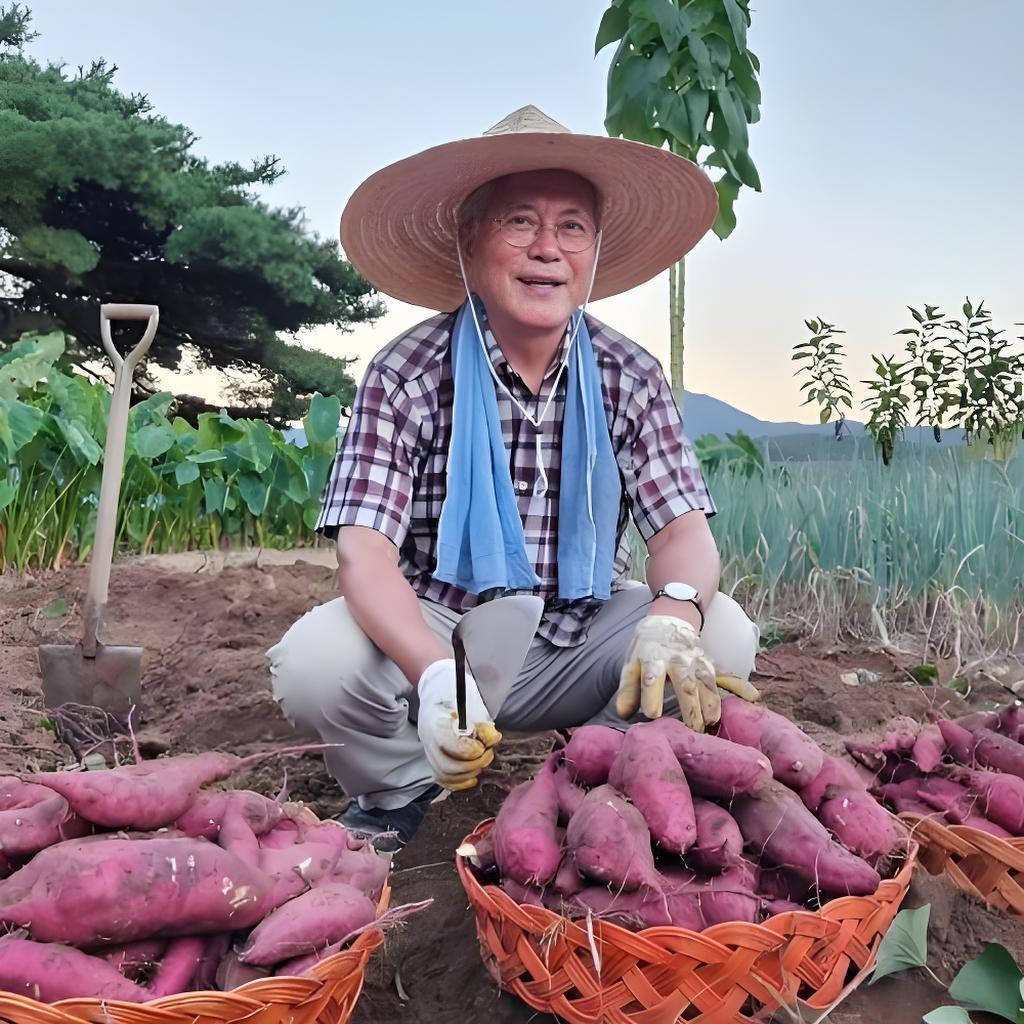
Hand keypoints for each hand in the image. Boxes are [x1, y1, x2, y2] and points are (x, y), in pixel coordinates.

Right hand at [416, 659, 500, 790]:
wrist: (437, 686)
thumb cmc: (454, 691)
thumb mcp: (469, 700)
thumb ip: (480, 721)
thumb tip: (492, 738)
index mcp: (435, 722)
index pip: (446, 744)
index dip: (467, 751)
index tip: (483, 747)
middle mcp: (427, 739)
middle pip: (445, 766)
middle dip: (471, 765)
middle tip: (487, 755)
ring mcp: (428, 749)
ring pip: (444, 775)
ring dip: (467, 775)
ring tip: (482, 763)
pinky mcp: (433, 756)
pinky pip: (442, 777)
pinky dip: (458, 782)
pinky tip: (473, 777)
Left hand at [615, 615, 720, 730]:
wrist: (669, 620)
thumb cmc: (647, 650)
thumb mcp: (632, 664)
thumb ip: (628, 690)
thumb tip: (622, 713)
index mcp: (652, 659)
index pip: (651, 678)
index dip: (651, 696)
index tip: (652, 715)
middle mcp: (676, 660)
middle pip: (685, 685)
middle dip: (689, 709)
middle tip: (688, 731)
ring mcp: (694, 662)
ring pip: (704, 686)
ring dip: (707, 708)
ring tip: (705, 728)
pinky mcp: (707, 665)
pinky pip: (714, 684)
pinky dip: (716, 702)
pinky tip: (715, 719)